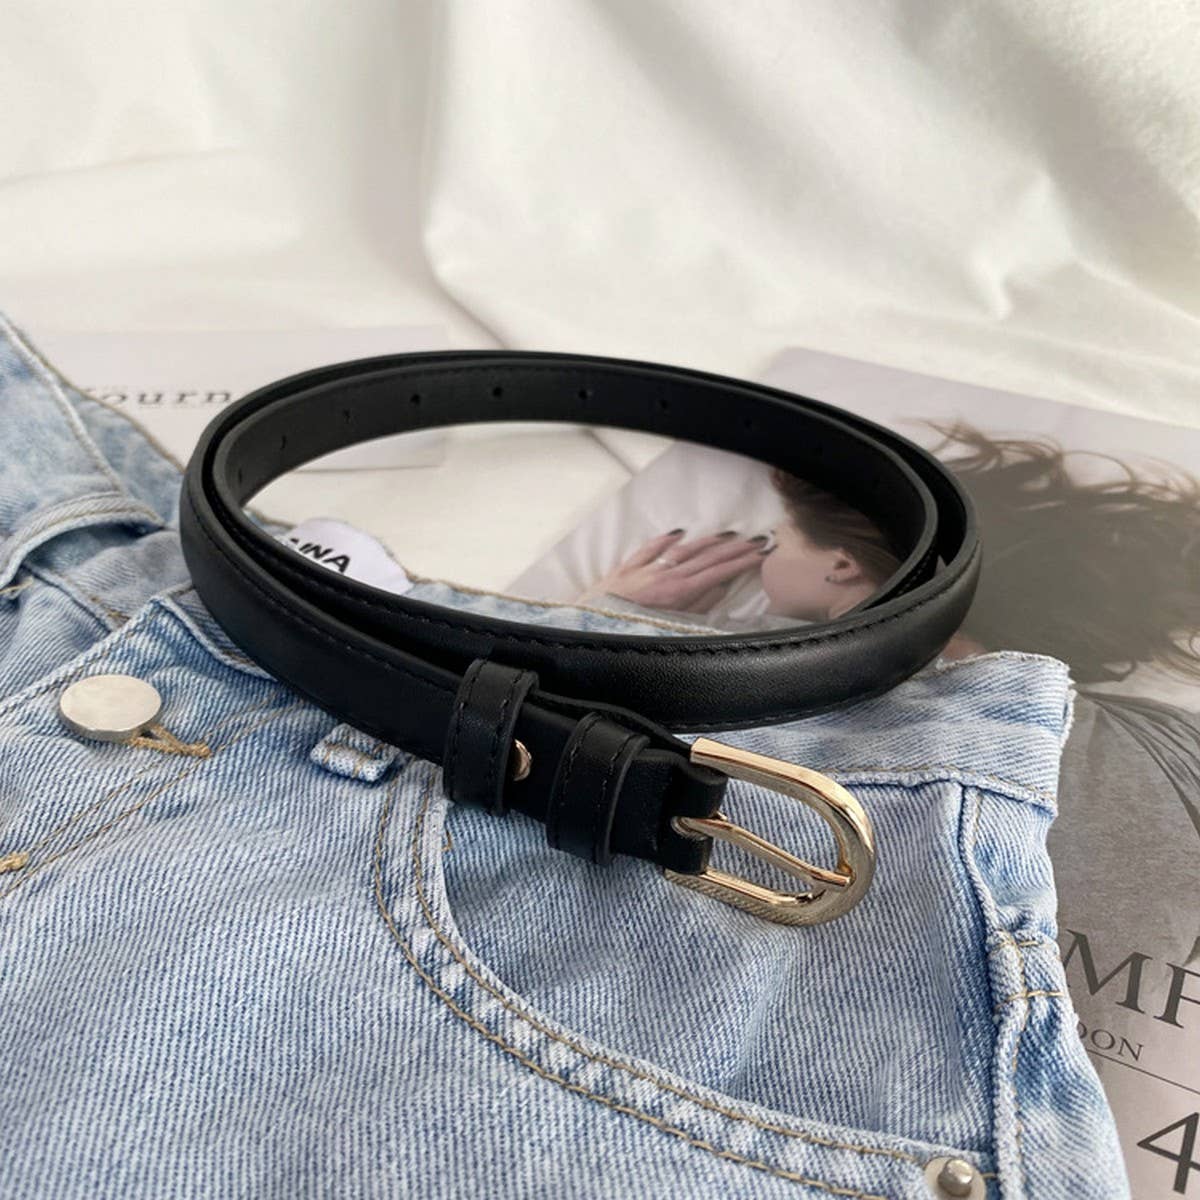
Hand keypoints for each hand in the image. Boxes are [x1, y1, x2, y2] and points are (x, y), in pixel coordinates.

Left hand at [588, 529, 768, 612]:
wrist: (587, 626)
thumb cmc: (629, 631)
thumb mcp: (669, 627)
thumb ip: (696, 608)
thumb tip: (718, 587)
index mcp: (678, 593)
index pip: (718, 573)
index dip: (742, 562)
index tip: (762, 553)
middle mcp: (664, 576)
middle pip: (705, 558)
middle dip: (733, 549)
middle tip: (757, 539)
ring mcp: (644, 570)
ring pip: (682, 550)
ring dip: (707, 541)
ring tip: (728, 535)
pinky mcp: (625, 569)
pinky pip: (649, 549)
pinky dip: (665, 540)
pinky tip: (678, 532)